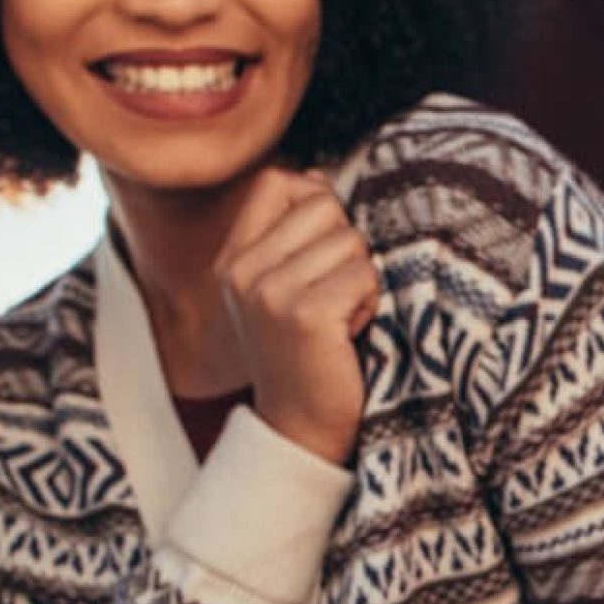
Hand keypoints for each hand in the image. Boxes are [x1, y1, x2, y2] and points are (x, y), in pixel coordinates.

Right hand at [216, 168, 377, 463]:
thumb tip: (316, 175)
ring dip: (361, 280)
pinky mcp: (304, 312)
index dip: (316, 203)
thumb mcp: (284, 288)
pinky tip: (349, 334)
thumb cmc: (307, 353)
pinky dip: (369, 303)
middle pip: (324, 205)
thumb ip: (294, 234)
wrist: (300, 428)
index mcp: (233, 258)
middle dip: (346, 247)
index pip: (279, 181)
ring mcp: (269, 290)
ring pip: (350, 241)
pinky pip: (364, 274)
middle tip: (333, 297)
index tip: (321, 253)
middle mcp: (242, 269)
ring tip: (340, 319)